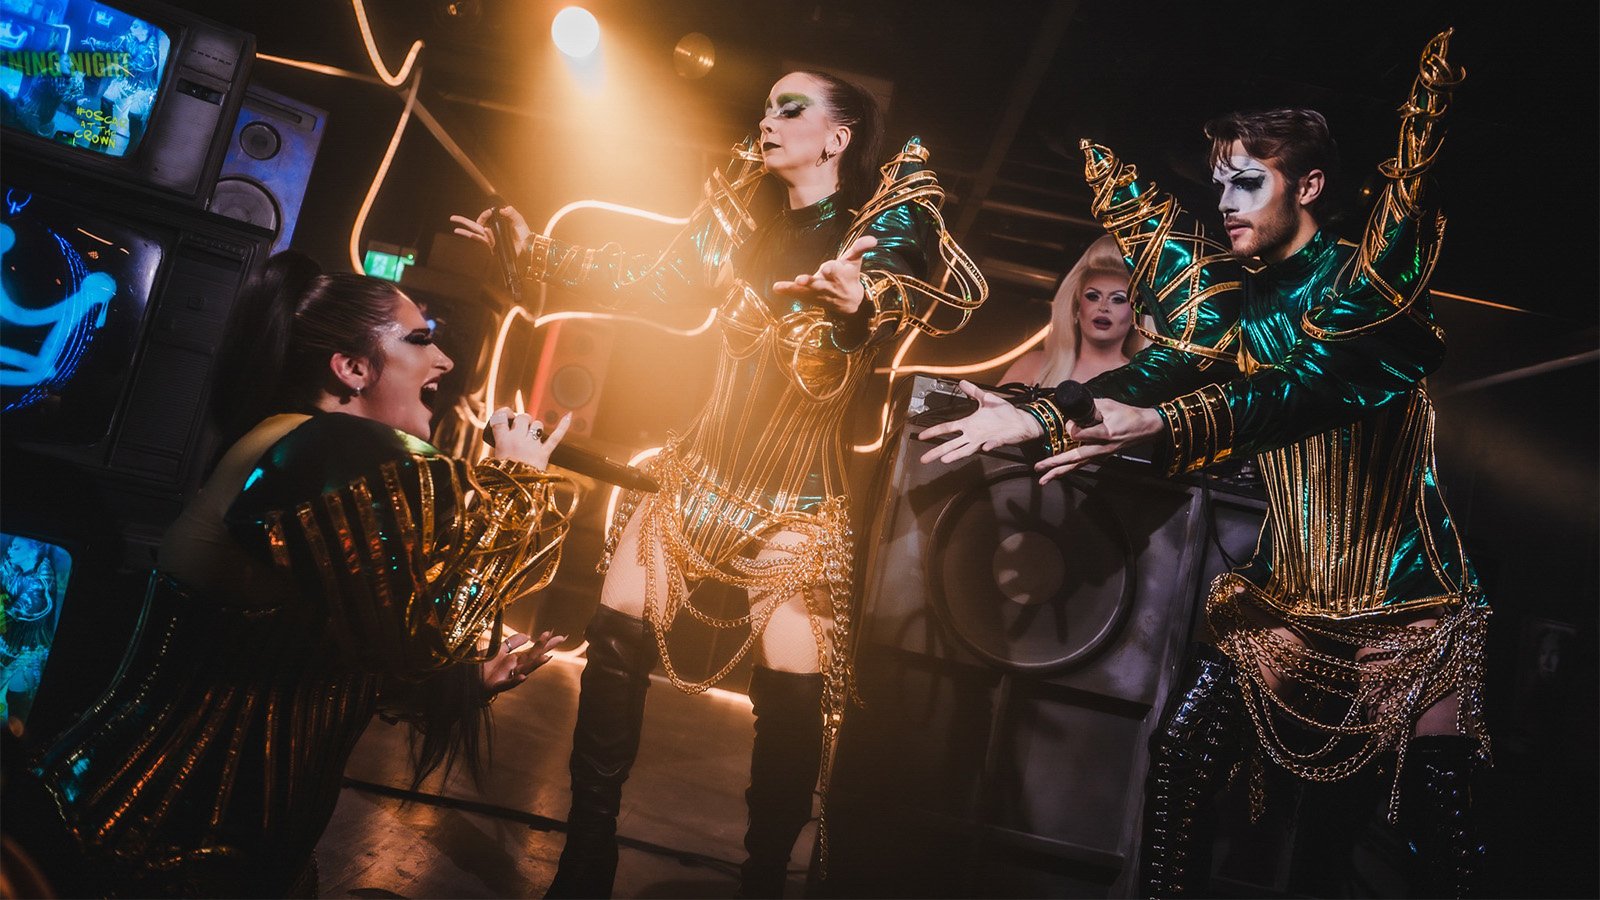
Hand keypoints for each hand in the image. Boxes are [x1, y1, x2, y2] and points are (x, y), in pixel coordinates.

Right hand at [449, 205, 530, 252]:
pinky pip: (484, 239)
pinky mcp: (493, 246)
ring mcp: (491, 239)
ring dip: (465, 230)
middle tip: (453, 218)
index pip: (486, 217)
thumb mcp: (519, 220)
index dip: (484, 214)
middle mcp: (493, 231)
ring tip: (455, 228)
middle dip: (464, 221)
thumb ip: (511, 213)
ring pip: (476, 233)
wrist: (528, 247)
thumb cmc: (524, 235)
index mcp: (498, 223)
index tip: (489, 212)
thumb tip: (502, 209)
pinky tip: (474, 230)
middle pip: (476, 225)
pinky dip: (479, 234)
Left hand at [481, 629, 564, 696]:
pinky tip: (524, 677)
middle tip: (559, 639)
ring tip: (546, 657)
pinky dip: (516, 681)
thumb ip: (513, 643)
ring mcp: (508, 677)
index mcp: (516, 659)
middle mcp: (515, 668)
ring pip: (525, 670)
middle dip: (544, 648)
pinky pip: (508, 684)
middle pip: (532, 656)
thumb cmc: (484, 667)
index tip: (561, 636)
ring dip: (535, 664)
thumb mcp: (498, 650)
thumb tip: (528, 636)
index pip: (534, 649)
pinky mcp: (496, 685)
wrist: (470, 682)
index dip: (546, 643)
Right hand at [487, 407, 570, 469]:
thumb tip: (506, 429)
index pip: (501, 418)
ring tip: (532, 436)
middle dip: (523, 420)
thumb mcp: (496, 457)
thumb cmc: (504, 476)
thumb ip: (501, 443)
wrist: (516, 491)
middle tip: (522, 428)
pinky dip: (563, 426)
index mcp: (502, 441)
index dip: (504, 413)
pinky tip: (568, 415)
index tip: (507, 415)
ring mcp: (532, 446)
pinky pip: (555, 437)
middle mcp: (517, 440)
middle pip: (522, 418)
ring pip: (537, 425)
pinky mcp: (544, 453)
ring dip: (536, 428)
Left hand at [772, 235, 876, 314]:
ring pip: (806, 291)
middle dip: (811, 282)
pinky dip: (787, 291)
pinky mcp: (809, 297)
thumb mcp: (855, 261)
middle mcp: (827, 285)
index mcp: (839, 275)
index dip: (831, 269)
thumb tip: (873, 239)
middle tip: (801, 280)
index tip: (827, 268)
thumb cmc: (850, 276)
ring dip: (795, 288)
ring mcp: (817, 293)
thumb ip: (860, 248)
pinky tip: (776, 287)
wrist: (849, 303)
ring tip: (782, 286)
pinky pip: (797, 295)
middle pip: (818, 283)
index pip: (835, 271)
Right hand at [916, 380, 1042, 464]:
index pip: (948, 428)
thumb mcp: (987, 398)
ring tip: (945, 458)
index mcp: (970, 424)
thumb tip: (962, 382)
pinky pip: (992, 444)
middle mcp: (974, 434)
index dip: (934, 431)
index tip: (922, 436)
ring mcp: (984, 439)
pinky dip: (989, 446)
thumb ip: (974, 391)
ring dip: (956, 453)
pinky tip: (984, 447)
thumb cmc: (1006, 413)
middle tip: (925, 458)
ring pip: (966, 449)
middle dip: (937, 451)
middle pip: (951, 444)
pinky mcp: (997, 440)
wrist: (1022, 421)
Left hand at [1034, 398, 1163, 483]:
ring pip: (1077, 465)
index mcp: (1105, 433)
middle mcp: (1102, 448)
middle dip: (1055, 463)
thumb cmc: (1129, 415)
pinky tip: (1058, 473)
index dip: (1071, 428)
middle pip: (1075, 457)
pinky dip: (1070, 469)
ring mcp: (1102, 454)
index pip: (1081, 434)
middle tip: (1039, 467)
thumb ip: (1090, 408)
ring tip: (1043, 479)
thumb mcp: (1110, 405)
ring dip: (1059, 472)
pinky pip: (1083, 464)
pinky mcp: (1101, 456)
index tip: (1068, 422)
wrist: (1147, 428)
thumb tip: (1073, 410)